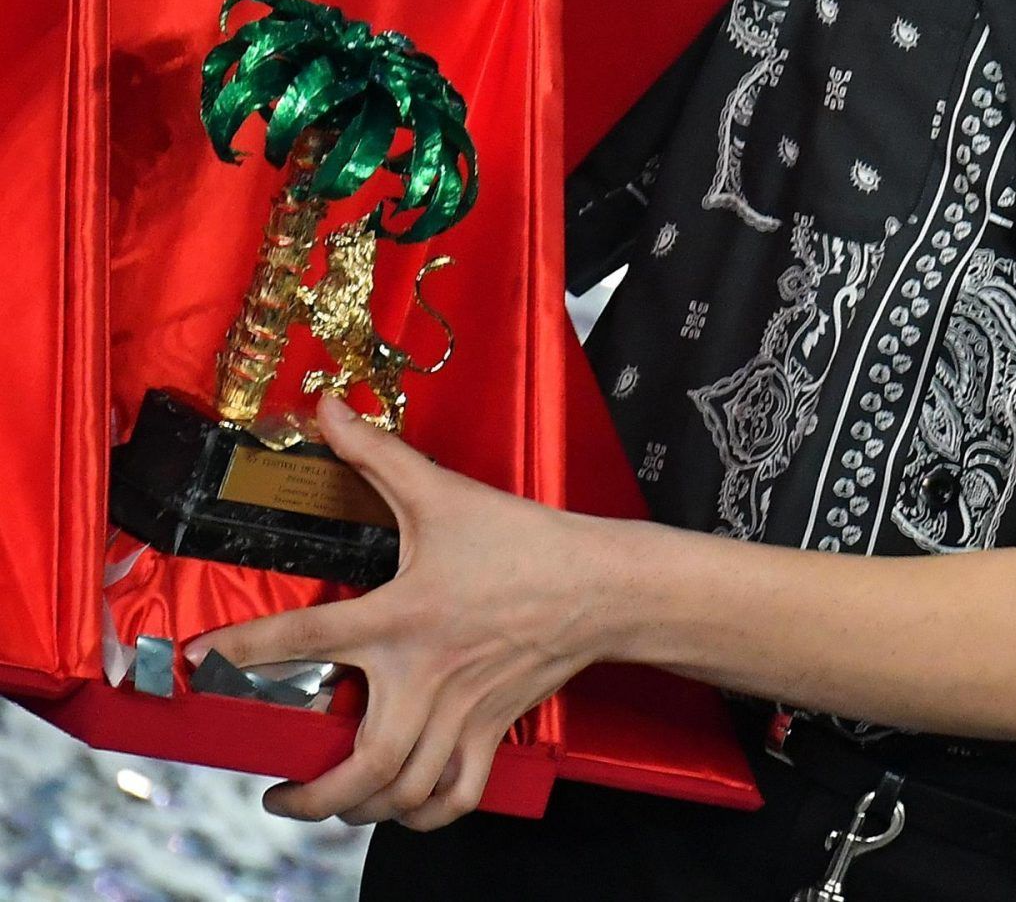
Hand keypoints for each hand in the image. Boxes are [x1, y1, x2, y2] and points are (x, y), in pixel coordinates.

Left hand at [183, 392, 609, 830]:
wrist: (603, 583)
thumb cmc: (525, 541)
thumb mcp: (444, 493)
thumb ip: (378, 454)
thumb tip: (327, 410)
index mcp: (403, 616)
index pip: (302, 641)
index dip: (241, 650)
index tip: (202, 658)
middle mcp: (426, 675)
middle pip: (361, 763)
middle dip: (309, 794)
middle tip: (277, 791)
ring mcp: (462, 711)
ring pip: (404, 790)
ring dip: (361, 810)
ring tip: (333, 804)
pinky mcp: (492, 729)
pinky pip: (457, 796)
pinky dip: (426, 814)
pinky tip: (403, 808)